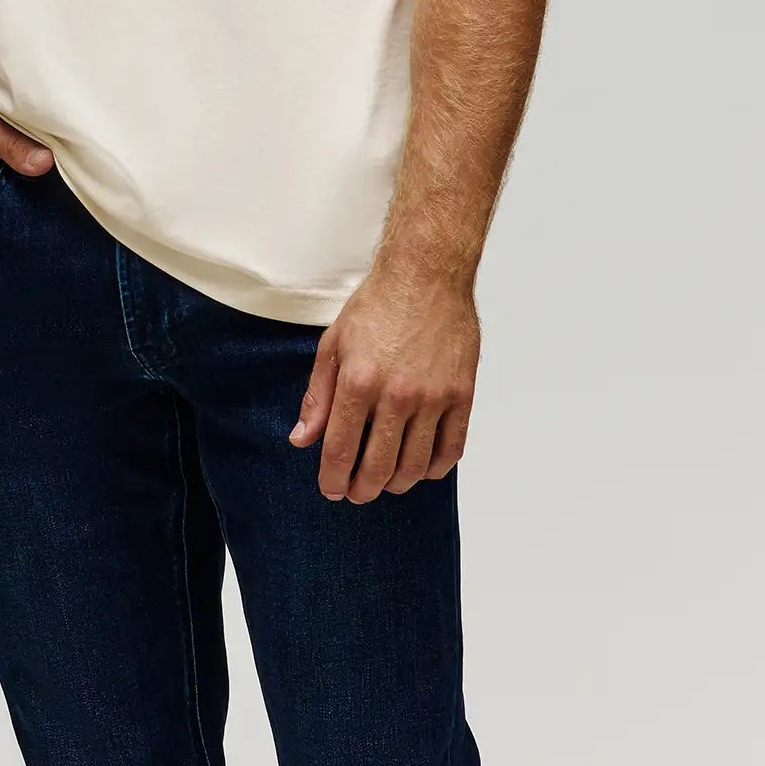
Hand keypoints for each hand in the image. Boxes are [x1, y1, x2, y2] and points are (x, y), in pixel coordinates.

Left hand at [287, 261, 478, 502]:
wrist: (427, 273)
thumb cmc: (378, 304)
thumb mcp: (334, 344)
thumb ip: (318, 396)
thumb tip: (302, 439)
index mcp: (359, 381)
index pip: (341, 450)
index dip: (333, 478)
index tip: (331, 488)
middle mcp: (397, 395)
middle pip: (378, 468)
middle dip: (362, 489)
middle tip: (356, 492)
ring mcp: (434, 397)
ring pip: (415, 466)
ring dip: (397, 484)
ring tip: (386, 481)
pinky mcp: (462, 395)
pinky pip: (451, 450)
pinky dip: (435, 468)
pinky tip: (422, 467)